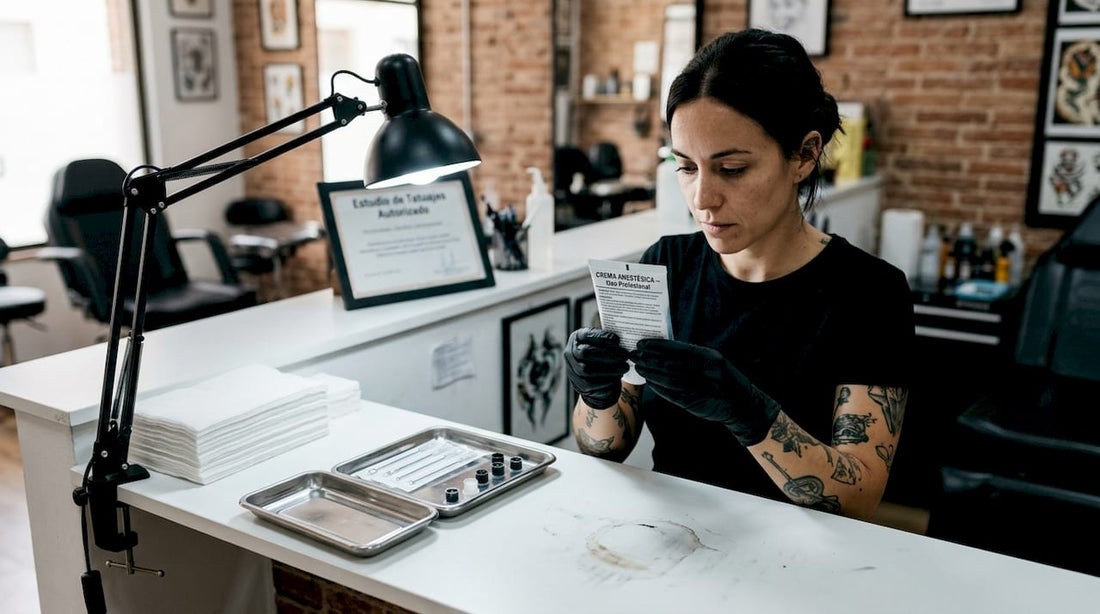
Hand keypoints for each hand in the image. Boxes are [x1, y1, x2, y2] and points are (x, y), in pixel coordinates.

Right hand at [564, 328, 629, 408]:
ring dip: (611, 368)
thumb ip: (607, 340)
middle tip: (625, 354)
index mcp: (576, 340)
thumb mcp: (601, 345)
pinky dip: (609, 378)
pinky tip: (619, 374)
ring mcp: (573, 371)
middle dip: (608, 353)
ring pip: (589, 370)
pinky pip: (593, 382)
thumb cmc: (602, 358)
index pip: (585, 336)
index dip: (601, 336)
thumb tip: (622, 336)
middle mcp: (570, 354)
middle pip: (586, 353)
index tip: (617, 339)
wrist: (597, 382)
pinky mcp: (580, 385)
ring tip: (625, 366)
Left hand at [630, 339, 779, 445]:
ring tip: (639, 367)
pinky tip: (650, 382)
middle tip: (634, 355)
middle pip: (670, 364)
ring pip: (669, 379)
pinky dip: (659, 388)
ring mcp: (700, 388)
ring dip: (651, 373)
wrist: (743, 405)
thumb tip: (665, 350)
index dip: (658, 346)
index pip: (678, 349)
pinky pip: (672, 394)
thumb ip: (693, 356)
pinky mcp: (695, 403)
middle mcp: (705, 372)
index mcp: (710, 358)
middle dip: (650, 359)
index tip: (643, 344)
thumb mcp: (714, 362)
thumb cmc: (725, 379)